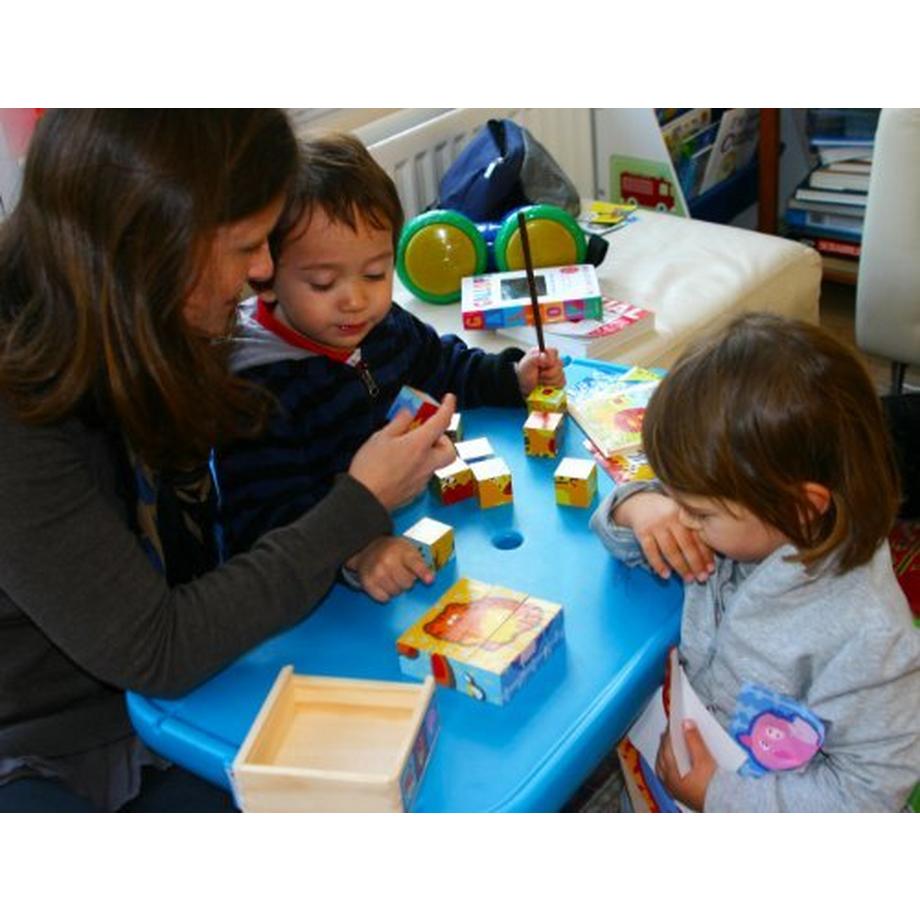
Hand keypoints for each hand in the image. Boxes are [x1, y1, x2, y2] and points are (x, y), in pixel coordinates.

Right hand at [345, 536, 432, 602]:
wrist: (368, 547)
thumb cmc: (393, 550)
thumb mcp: (408, 548)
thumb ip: (419, 562)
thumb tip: (429, 579)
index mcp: (402, 550)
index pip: (415, 563)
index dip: (423, 573)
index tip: (429, 580)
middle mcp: (388, 560)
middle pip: (407, 583)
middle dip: (408, 581)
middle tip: (402, 574)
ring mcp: (377, 571)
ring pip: (396, 592)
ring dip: (396, 588)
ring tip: (392, 577)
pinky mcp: (368, 582)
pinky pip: (383, 598)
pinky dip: (385, 594)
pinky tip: (383, 584)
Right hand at [348, 394, 456, 510]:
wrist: (364, 500)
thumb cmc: (370, 468)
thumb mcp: (380, 437)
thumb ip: (399, 423)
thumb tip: (409, 413)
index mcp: (419, 445)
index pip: (442, 421)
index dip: (448, 406)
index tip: (449, 399)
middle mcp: (426, 463)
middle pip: (450, 450)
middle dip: (443, 440)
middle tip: (428, 433)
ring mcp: (422, 479)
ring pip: (436, 463)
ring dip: (428, 453)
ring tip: (407, 449)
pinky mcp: (416, 492)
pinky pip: (423, 475)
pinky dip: (418, 467)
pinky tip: (401, 465)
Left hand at [515, 347, 565, 396]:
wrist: (523, 386)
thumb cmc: (525, 373)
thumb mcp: (527, 364)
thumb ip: (536, 358)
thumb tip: (545, 356)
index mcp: (545, 353)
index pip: (554, 352)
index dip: (549, 360)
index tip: (541, 366)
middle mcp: (552, 361)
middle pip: (559, 365)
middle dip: (548, 373)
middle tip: (539, 375)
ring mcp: (557, 371)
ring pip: (561, 375)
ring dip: (549, 381)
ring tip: (540, 381)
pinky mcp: (559, 380)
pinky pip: (562, 383)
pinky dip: (553, 386)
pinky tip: (545, 385)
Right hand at [614, 492, 713, 582]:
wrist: (640, 503)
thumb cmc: (666, 513)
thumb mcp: (681, 514)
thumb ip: (693, 527)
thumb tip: (709, 554)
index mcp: (684, 513)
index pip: (697, 536)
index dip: (705, 554)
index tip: (711, 569)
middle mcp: (670, 518)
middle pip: (686, 544)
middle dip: (695, 563)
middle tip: (702, 578)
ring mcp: (655, 525)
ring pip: (670, 550)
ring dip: (680, 567)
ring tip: (688, 579)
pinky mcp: (642, 532)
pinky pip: (650, 552)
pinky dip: (658, 565)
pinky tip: (666, 575)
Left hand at [656, 720, 716, 811]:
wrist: (724, 806)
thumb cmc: (713, 785)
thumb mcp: (704, 759)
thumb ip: (694, 740)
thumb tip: (686, 723)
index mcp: (671, 772)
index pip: (666, 747)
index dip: (669, 733)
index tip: (672, 723)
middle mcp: (668, 782)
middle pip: (662, 758)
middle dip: (665, 744)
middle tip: (670, 732)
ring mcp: (673, 790)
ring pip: (662, 768)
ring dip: (665, 756)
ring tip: (670, 746)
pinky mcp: (679, 796)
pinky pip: (667, 777)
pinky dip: (668, 767)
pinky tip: (674, 764)